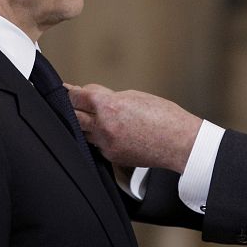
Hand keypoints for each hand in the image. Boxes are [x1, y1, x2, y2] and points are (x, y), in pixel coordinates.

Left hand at [67, 84, 201, 173]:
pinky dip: (100, 137)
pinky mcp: (112, 157)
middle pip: (73, 115)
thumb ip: (110, 97)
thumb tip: (94, 98)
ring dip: (86, 124)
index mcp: (109, 106)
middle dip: (73, 107)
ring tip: (94, 117)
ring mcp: (106, 144)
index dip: (70, 92)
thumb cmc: (164, 116)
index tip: (67, 90)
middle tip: (72, 102)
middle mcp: (103, 127)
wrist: (179, 142)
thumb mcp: (135, 96)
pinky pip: (97, 145)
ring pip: (84, 132)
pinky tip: (111, 131)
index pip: (76, 97)